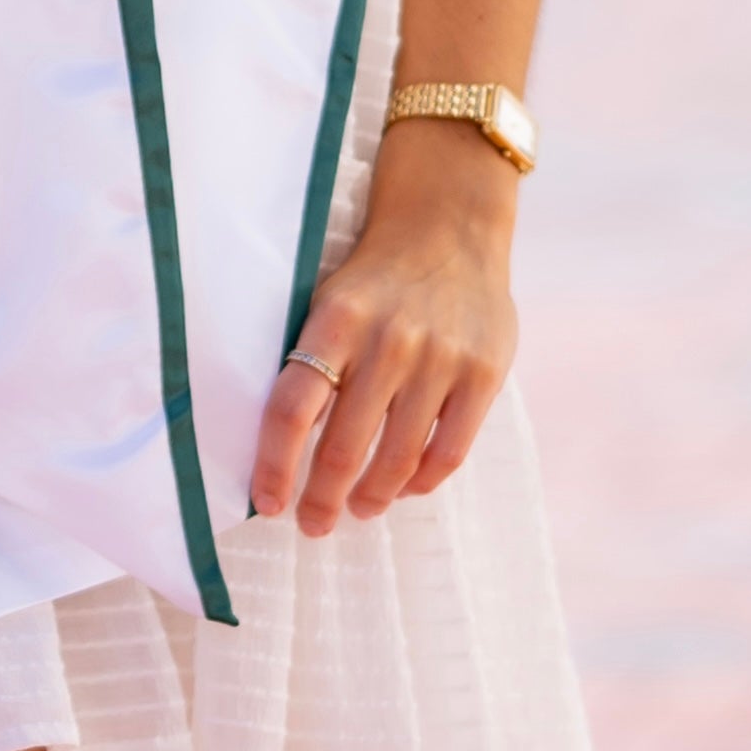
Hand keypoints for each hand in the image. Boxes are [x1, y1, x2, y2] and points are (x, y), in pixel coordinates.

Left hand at [250, 127, 520, 535]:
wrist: (449, 227)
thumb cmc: (375, 278)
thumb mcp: (328, 302)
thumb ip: (311, 362)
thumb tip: (279, 446)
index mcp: (335, 321)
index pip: (291, 409)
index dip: (274, 466)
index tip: (267, 503)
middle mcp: (387, 341)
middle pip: (342, 446)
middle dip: (321, 498)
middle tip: (313, 523)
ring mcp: (439, 358)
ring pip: (396, 457)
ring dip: (371, 496)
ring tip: (359, 508)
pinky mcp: (483, 372)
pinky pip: (449, 450)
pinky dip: (422, 481)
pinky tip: (405, 488)